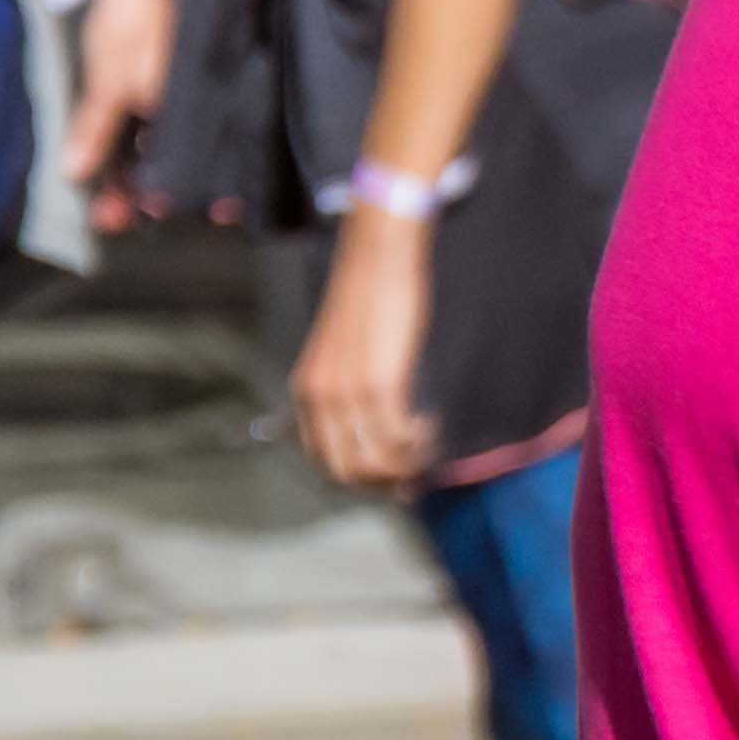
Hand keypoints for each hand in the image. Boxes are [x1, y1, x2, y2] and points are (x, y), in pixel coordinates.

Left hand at [59, 0, 169, 225]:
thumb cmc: (129, 22)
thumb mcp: (107, 78)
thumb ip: (95, 127)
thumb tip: (77, 172)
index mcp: (185, 109)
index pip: (182, 169)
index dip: (160, 199)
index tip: (133, 218)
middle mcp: (190, 111)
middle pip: (170, 167)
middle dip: (138, 196)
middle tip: (107, 220)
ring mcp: (177, 103)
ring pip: (159, 154)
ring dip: (131, 180)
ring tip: (105, 205)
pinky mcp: (163, 93)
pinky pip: (152, 135)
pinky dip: (134, 155)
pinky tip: (116, 167)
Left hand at [291, 211, 435, 493]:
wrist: (378, 258)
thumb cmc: (368, 300)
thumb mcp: (341, 353)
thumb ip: (346, 391)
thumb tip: (376, 428)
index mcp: (307, 391)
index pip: (324, 460)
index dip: (359, 479)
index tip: (390, 480)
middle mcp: (321, 398)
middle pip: (348, 471)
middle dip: (384, 481)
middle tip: (414, 474)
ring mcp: (349, 393)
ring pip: (376, 461)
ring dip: (407, 463)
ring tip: (426, 442)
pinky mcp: (381, 383)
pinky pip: (400, 435)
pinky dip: (420, 440)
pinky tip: (432, 421)